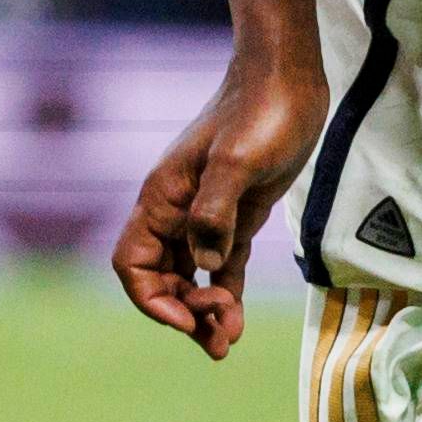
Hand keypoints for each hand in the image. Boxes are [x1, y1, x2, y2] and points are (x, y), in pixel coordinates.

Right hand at [113, 49, 327, 357]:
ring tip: (227, 342)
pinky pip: (221, 266)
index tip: (187, 319)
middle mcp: (176, 212)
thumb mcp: (237, 161)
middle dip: (184, 313)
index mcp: (162, 199)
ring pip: (191, 278)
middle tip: (221, 336)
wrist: (288, 79)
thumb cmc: (261, 112)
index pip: (133, 265)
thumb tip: (205, 264)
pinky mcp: (237, 216)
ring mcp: (206, 216)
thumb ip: (215, 213)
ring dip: (204, 312)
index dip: (152, 300)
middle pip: (161, 280)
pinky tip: (235, 321)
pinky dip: (226, 295)